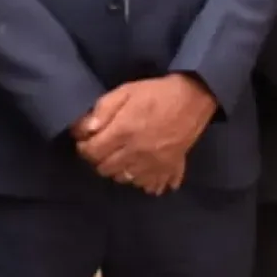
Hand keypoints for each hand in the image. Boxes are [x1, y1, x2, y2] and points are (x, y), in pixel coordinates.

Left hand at [76, 76, 215, 193]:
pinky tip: (139, 169)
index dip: (83, 148)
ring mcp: (153, 163)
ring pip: (124, 179)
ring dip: (117, 170)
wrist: (193, 98)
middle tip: (102, 148)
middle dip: (98, 159)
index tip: (85, 141)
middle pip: (105, 169)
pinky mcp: (167, 169)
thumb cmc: (157, 92)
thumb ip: (103, 110)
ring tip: (119, 157)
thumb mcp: (126, 91)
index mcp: (124, 131)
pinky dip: (139, 180)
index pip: (92, 152)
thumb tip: (83, 130)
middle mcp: (136, 152)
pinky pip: (147, 185)